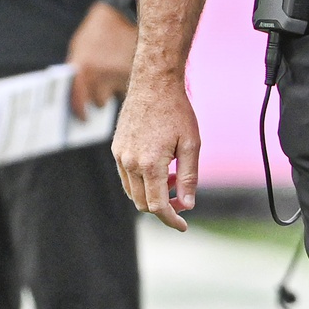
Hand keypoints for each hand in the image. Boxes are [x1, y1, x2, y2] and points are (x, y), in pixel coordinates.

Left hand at [67, 2, 136, 119]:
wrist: (124, 11)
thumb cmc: (97, 31)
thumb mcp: (79, 48)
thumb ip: (76, 71)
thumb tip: (74, 97)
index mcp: (82, 70)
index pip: (79, 103)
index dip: (80, 113)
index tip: (83, 119)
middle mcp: (101, 76)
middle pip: (100, 102)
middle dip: (100, 97)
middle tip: (101, 87)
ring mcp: (121, 75)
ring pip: (119, 94)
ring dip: (117, 88)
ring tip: (116, 70)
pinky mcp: (139, 72)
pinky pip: (133, 86)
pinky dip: (130, 81)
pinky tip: (127, 66)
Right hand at [111, 73, 199, 230]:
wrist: (154, 83)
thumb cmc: (177, 111)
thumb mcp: (191, 144)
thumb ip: (189, 177)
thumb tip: (187, 205)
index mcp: (150, 164)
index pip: (158, 206)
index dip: (171, 220)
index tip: (183, 226)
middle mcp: (130, 162)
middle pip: (143, 203)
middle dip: (164, 207)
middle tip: (183, 195)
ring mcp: (120, 155)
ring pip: (133, 192)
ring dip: (152, 193)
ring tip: (172, 174)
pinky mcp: (116, 148)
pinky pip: (127, 177)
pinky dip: (142, 181)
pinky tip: (159, 166)